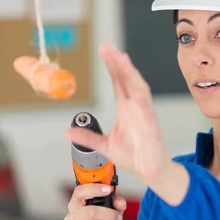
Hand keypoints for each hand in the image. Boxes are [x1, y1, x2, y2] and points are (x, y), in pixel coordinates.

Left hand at [64, 43, 171, 183]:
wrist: (150, 171)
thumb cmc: (134, 156)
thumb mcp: (104, 145)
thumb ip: (87, 137)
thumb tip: (68, 132)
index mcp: (126, 109)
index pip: (118, 82)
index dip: (112, 66)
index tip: (104, 50)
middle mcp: (136, 108)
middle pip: (127, 79)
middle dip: (118, 63)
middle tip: (108, 48)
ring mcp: (145, 115)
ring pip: (139, 88)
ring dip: (131, 74)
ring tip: (122, 59)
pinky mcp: (152, 126)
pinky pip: (147, 110)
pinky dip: (142, 98)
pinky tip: (136, 89)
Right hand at [64, 183, 126, 219]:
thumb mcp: (112, 212)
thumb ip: (117, 204)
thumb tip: (119, 202)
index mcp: (76, 205)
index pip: (80, 192)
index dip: (93, 189)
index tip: (108, 189)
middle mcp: (71, 217)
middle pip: (91, 212)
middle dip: (110, 215)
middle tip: (119, 218)